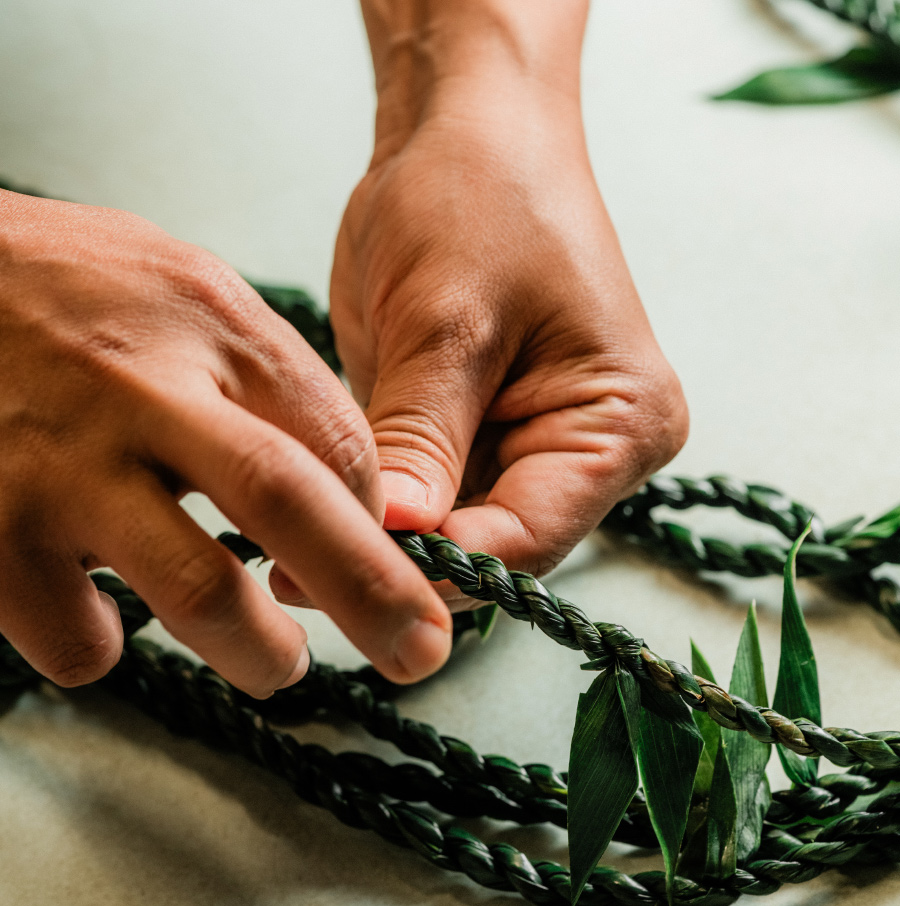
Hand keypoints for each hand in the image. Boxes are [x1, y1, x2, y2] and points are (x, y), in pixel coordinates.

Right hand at [0, 190, 450, 694]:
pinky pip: (80, 638)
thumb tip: (349, 481)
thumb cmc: (58, 291)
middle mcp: (138, 390)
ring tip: (276, 663)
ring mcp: (60, 467)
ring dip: (255, 650)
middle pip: (286, 500)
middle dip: (373, 591)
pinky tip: (105, 616)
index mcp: (204, 323)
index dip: (377, 523)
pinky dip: (110, 647)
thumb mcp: (179, 288)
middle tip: (418, 653)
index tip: (396, 567)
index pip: (334, 437)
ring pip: (193, 592)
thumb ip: (264, 374)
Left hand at [332, 1, 687, 603]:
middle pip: (495, 546)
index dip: (436, 565)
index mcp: (620, 425)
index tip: (342, 574)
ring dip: (383, 537)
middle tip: (297, 571)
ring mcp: (534, 446)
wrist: (466, 128)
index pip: (528, 537)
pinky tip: (316, 506)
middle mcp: (589, 451)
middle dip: (402, 558)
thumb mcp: (446, 320)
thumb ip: (422, 440)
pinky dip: (379, 504)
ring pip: (456, 529)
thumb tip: (389, 542)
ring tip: (289, 545)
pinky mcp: (480, 433)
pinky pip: (431, 493)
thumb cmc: (480, 194)